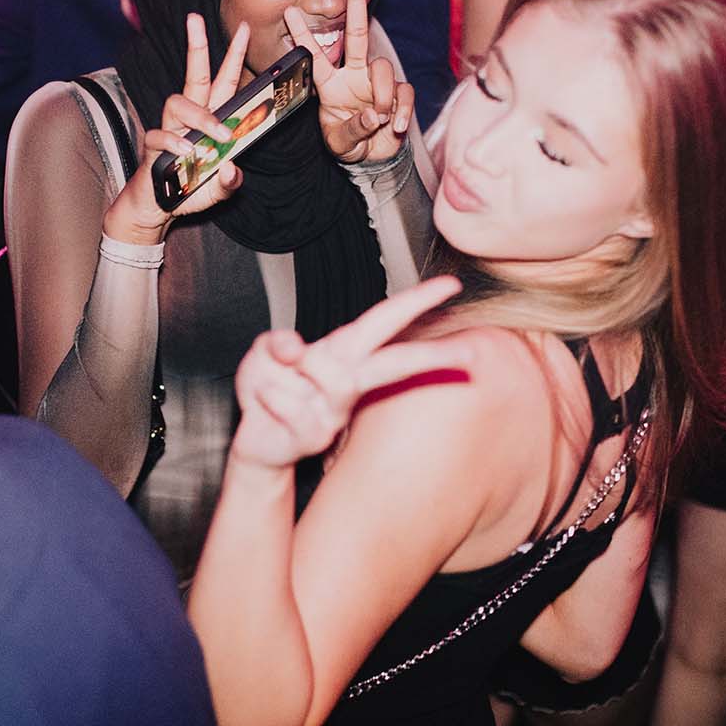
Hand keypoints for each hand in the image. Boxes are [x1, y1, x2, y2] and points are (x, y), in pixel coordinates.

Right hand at [103, 15, 249, 243]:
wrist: (156, 209)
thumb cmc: (188, 192)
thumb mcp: (218, 191)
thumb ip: (229, 182)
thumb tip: (231, 169)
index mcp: (208, 121)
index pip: (223, 82)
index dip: (232, 56)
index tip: (242, 28)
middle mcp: (188, 119)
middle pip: (194, 75)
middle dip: (196, 46)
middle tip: (196, 18)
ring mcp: (169, 130)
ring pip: (179, 103)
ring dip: (202, 117)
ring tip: (219, 137)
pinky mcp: (153, 148)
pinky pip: (161, 136)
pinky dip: (176, 144)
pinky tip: (188, 154)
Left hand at [229, 276, 471, 468]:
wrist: (256, 440)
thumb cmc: (268, 389)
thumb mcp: (263, 356)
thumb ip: (276, 344)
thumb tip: (294, 345)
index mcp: (342, 349)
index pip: (384, 320)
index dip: (416, 301)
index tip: (450, 285)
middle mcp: (347, 378)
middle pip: (394, 363)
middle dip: (431, 357)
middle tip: (470, 355)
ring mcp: (336, 411)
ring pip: (336, 381)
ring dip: (293, 374)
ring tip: (271, 379)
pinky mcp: (316, 436)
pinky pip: (294, 407)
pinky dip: (270, 398)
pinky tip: (265, 403)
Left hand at [285, 0, 413, 163]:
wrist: (373, 160)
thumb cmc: (349, 145)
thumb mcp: (340, 143)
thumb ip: (352, 130)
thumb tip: (374, 115)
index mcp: (331, 85)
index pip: (315, 56)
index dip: (302, 35)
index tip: (289, 12)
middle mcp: (354, 76)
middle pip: (356, 33)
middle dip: (355, 4)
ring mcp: (376, 83)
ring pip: (383, 68)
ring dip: (382, 94)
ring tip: (380, 118)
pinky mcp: (398, 95)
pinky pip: (404, 93)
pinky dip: (402, 110)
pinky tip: (397, 126)